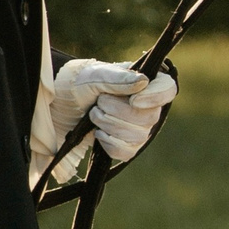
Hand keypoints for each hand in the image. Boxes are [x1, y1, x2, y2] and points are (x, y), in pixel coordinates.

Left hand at [35, 58, 179, 173]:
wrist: (61, 106)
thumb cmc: (81, 84)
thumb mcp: (96, 75)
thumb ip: (119, 79)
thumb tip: (144, 82)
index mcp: (146, 82)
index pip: (167, 89)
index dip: (155, 97)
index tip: (133, 101)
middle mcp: (148, 105)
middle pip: (150, 117)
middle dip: (119, 113)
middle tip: (99, 104)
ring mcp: (139, 128)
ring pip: (138, 136)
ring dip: (111, 127)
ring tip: (95, 116)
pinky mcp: (126, 145)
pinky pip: (128, 152)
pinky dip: (110, 144)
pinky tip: (99, 134)